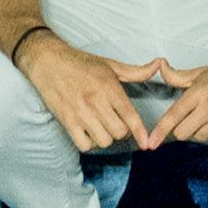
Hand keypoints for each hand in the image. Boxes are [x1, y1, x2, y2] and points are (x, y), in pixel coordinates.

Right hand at [18, 29, 157, 152]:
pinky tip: (89, 133)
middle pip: (119, 132)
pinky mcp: (66, 121)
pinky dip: (89, 143)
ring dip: (105, 138)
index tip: (145, 143)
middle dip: (122, 131)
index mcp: (109, 87)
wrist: (48, 62)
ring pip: (103, 141)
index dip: (140, 132)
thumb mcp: (111, 65)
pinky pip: (83, 145)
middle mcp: (96, 102)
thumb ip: (137, 71)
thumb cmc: (81, 63)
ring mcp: (80, 113)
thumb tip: (159, 65)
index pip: (130, 116)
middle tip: (117, 123)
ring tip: (102, 127)